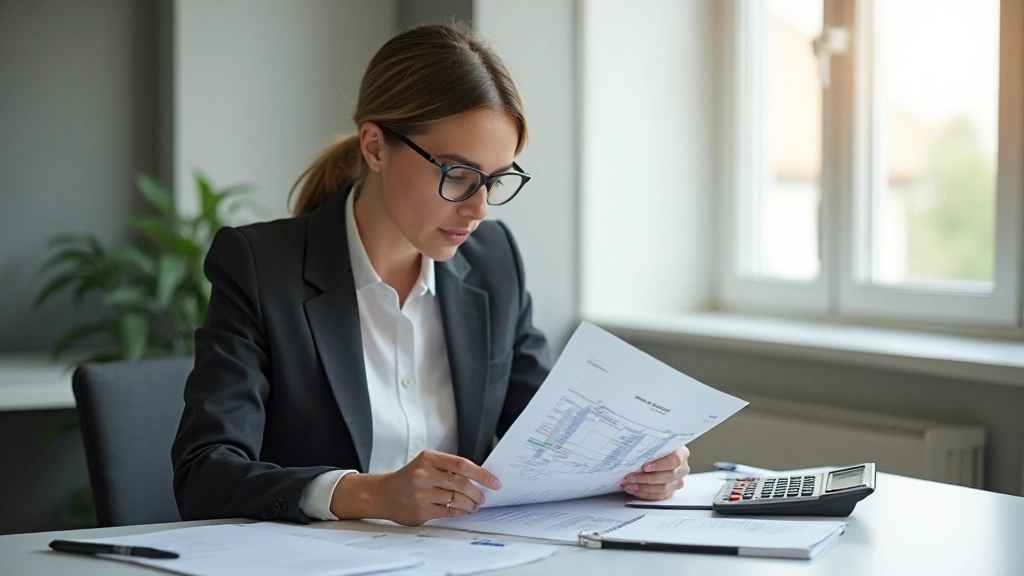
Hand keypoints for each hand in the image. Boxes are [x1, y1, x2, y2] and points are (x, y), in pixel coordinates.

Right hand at [332, 450, 501, 525]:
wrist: (382, 493)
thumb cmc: (409, 478)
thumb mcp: (426, 464)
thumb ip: (448, 468)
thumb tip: (479, 478)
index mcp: (428, 458)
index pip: (461, 464)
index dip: (482, 474)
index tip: (494, 482)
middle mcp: (424, 474)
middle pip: (461, 483)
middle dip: (477, 492)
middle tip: (484, 496)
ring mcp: (421, 493)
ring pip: (456, 499)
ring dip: (471, 504)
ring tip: (474, 505)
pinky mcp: (420, 510)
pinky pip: (448, 512)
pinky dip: (460, 512)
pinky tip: (463, 511)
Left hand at [621, 446, 690, 500]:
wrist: (658, 454)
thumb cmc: (655, 447)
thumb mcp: (655, 443)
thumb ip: (650, 446)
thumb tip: (634, 450)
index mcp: (682, 453)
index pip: (674, 460)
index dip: (659, 465)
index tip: (645, 467)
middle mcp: (683, 468)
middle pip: (668, 476)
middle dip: (646, 478)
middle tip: (630, 477)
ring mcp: (678, 480)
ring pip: (663, 488)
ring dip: (643, 488)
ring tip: (629, 485)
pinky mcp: (672, 490)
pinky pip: (660, 496)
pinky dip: (645, 494)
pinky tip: (634, 490)